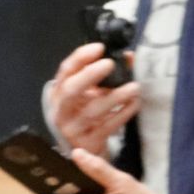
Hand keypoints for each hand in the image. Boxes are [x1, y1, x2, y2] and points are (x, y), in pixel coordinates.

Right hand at [48, 42, 140, 156]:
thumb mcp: (89, 92)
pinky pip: (107, 127)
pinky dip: (123, 114)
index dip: (81, 57)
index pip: (66, 70)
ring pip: (92, 110)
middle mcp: (62, 109)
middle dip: (89, 75)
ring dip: (115, 97)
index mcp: (59, 92)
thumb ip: (104, 74)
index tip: (99, 48)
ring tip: (133, 87)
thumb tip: (128, 57)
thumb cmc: (86, 112)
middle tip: (110, 64)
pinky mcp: (89, 142)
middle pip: (71, 90)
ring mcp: (74, 127)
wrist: (84, 145)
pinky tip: (134, 103)